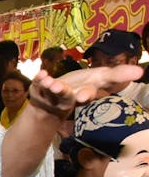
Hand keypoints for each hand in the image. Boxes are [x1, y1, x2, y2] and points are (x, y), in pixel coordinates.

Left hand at [29, 65, 143, 117]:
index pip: (93, 91)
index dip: (92, 92)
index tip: (89, 94)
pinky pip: (37, 86)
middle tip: (77, 95)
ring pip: (52, 93)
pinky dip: (39, 80)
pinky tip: (41, 74)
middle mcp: (70, 96)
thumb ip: (118, 75)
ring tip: (51, 83)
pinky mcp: (39, 91)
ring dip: (53, 88)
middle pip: (70, 97)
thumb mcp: (102, 79)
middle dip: (71, 94)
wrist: (51, 104)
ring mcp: (53, 95)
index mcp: (87, 92)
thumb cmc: (81, 87)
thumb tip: (140, 71)